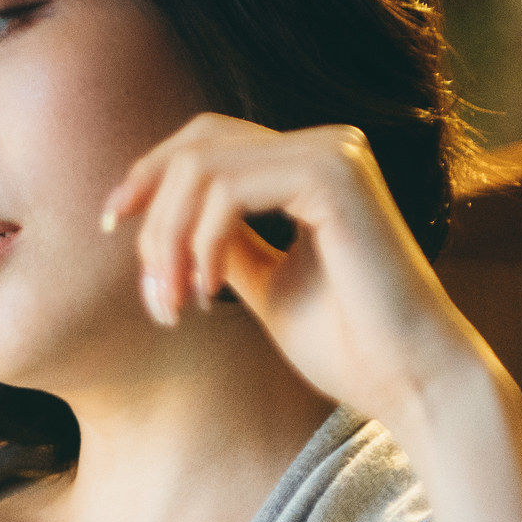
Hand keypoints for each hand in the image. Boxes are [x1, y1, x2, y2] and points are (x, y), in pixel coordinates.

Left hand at [103, 114, 495, 429]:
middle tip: (150, 293)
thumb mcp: (266, 286)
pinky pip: (227, 190)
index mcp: (312, 165)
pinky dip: (200, 243)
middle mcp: (327, 146)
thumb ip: (228, 247)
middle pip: (197, 146)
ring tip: (173, 305)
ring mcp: (333, 154)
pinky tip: (207, 295)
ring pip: (201, 168)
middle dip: (153, 218)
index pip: (209, 141)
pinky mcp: (334, 176)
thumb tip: (172, 225)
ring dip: (168, 241)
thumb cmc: (348, 346)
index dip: (149, 174)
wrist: (409, 380)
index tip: (111, 224)